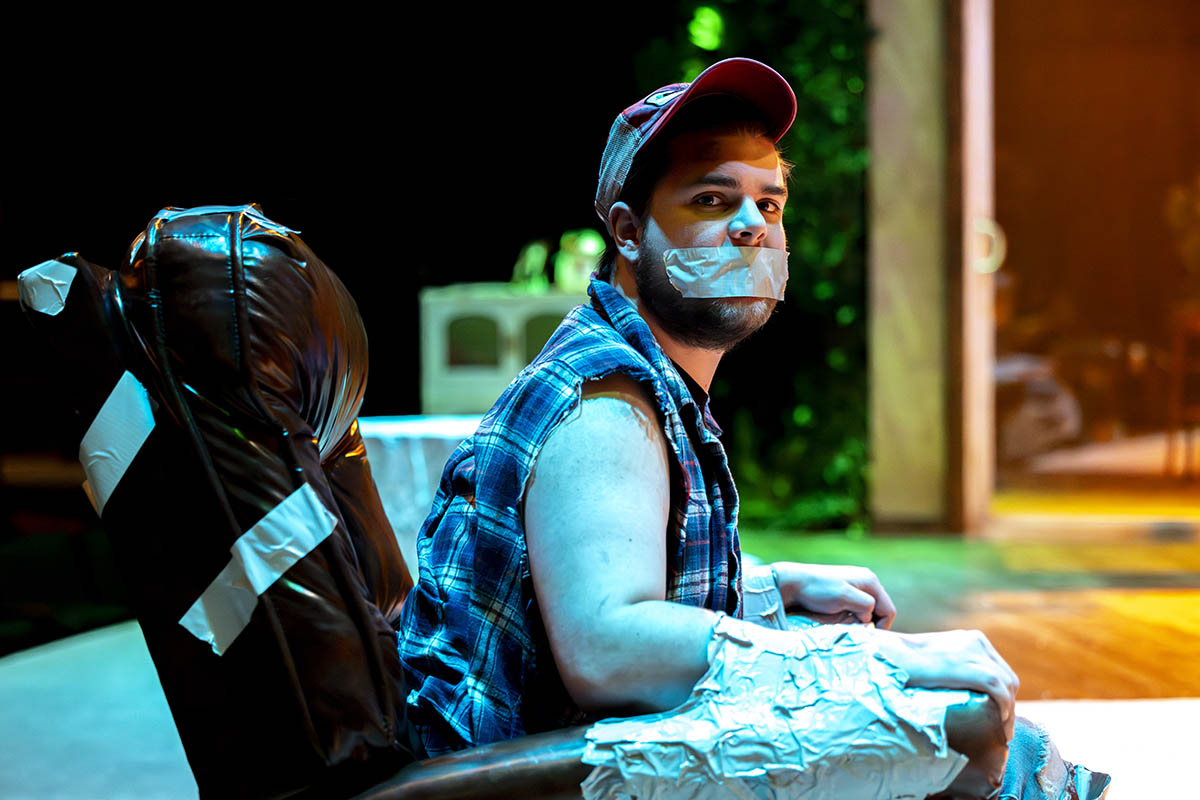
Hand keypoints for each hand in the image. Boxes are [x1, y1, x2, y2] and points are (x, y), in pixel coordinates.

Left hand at [771, 562, 896, 628]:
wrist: (792, 583)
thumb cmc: (817, 589)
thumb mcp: (845, 597)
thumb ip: (865, 606)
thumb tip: (870, 618)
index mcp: (870, 581)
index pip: (889, 611)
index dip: (880, 627)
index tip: (864, 635)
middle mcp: (866, 582)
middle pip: (880, 611)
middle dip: (870, 623)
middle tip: (854, 630)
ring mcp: (855, 587)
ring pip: (868, 612)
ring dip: (860, 621)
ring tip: (844, 623)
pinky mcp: (845, 593)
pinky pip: (857, 609)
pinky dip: (852, 617)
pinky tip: (839, 618)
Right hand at [873, 628, 1019, 740]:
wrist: (888, 656)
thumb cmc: (903, 661)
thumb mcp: (935, 660)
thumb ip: (950, 668)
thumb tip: (957, 692)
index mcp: (970, 639)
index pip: (999, 668)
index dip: (1005, 694)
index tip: (999, 714)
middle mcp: (977, 641)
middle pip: (1007, 677)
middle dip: (1010, 704)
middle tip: (1002, 727)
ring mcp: (974, 652)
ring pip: (1007, 685)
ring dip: (1009, 711)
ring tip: (1001, 731)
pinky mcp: (969, 667)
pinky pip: (999, 690)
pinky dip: (1004, 709)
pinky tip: (998, 723)